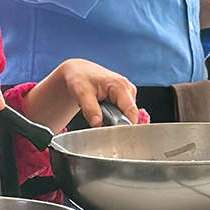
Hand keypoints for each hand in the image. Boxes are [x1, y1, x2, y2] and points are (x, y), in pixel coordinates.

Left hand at [24, 59, 138, 132]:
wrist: (79, 72)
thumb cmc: (80, 78)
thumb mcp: (81, 92)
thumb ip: (90, 109)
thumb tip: (97, 124)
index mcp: (121, 85)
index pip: (131, 112)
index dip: (125, 126)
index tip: (115, 137)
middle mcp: (128, 89)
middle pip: (130, 116)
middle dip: (117, 124)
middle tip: (101, 125)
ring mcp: (128, 94)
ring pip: (126, 117)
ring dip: (114, 121)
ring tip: (99, 115)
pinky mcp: (125, 99)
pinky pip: (123, 114)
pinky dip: (114, 118)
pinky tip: (103, 113)